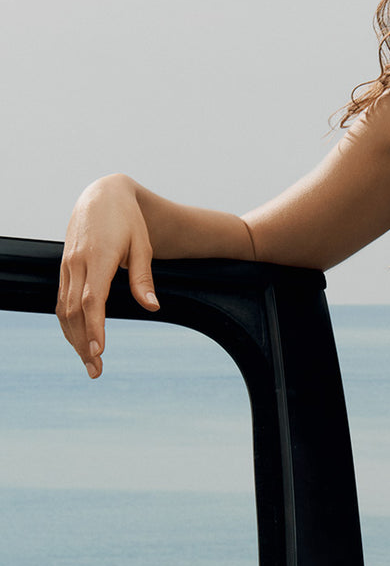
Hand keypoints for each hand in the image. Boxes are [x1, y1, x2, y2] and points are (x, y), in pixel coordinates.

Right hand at [56, 174, 159, 377]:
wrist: (101, 195)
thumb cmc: (128, 219)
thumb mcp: (143, 244)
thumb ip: (143, 277)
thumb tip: (152, 307)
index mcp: (97, 257)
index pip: (91, 300)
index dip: (94, 326)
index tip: (100, 350)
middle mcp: (77, 263)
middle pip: (73, 312)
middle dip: (83, 343)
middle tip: (96, 370)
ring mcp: (67, 266)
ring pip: (63, 310)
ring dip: (74, 338)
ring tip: (89, 362)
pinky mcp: (64, 268)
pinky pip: (61, 301)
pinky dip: (68, 324)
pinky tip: (78, 340)